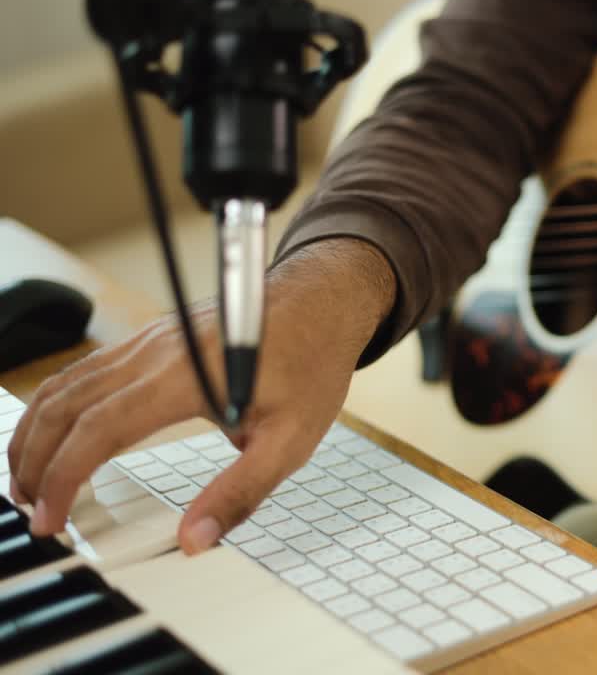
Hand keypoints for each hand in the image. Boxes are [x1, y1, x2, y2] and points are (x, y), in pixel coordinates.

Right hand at [8, 238, 395, 552]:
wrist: (322, 300)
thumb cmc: (312, 363)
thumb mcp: (293, 439)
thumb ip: (241, 491)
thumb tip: (195, 540)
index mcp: (185, 377)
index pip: (99, 430)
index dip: (63, 478)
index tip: (51, 520)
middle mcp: (154, 352)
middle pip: (64, 406)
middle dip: (34, 462)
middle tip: (31, 511)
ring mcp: (149, 339)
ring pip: (66, 384)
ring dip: (36, 433)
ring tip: (30, 482)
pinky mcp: (152, 338)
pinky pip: (86, 371)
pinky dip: (57, 407)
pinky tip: (58, 436)